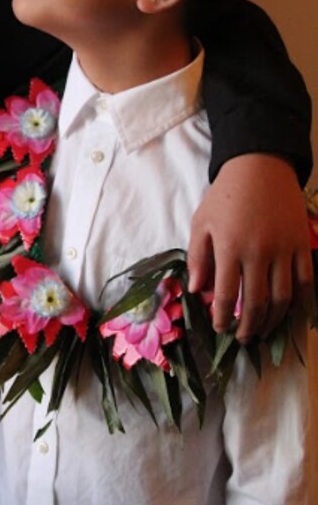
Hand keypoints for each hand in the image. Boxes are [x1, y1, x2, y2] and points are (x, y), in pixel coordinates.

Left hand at [187, 154, 313, 341]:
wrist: (260, 166)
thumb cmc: (225, 195)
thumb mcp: (201, 222)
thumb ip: (197, 257)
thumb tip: (197, 290)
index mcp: (229, 247)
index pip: (226, 295)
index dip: (222, 318)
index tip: (220, 328)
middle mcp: (259, 252)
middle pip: (256, 303)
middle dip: (249, 327)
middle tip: (243, 338)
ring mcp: (284, 249)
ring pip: (283, 298)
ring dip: (273, 320)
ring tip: (263, 330)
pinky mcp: (302, 244)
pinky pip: (305, 281)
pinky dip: (299, 301)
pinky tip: (287, 310)